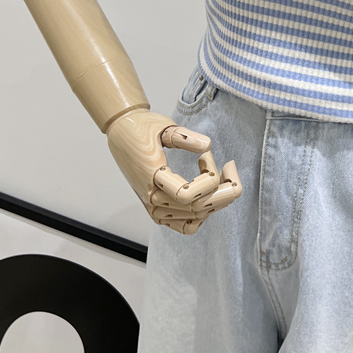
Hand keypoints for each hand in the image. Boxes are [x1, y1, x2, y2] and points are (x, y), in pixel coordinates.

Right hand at [106, 109, 241, 233]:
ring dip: (217, 199)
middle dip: (224, 190)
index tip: (207, 155)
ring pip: (196, 217)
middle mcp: (152, 199)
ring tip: (221, 175)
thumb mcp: (163, 126)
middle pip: (198, 208)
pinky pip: (186, 225)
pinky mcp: (158, 211)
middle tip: (230, 167)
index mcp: (151, 178)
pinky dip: (202, 215)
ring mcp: (155, 208)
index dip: (208, 178)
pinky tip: (208, 194)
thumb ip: (185, 137)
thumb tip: (208, 145)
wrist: (122, 133)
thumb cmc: (142, 128)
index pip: (187, 196)